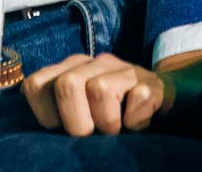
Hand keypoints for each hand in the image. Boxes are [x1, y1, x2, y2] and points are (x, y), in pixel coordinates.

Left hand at [21, 52, 172, 135]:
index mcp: (70, 68)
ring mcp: (124, 69)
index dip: (47, 116)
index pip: (35, 85)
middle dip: (78, 122)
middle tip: (94, 134)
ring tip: (118, 127)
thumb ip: (61, 111)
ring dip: (108, 122)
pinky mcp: (152, 83)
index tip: (65, 130)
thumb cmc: (117, 112)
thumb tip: (42, 137)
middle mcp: (94, 63)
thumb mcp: (84, 111)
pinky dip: (136, 121)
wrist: (165, 98)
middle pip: (66, 85)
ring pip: (99, 90)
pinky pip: (137, 100)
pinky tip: (138, 123)